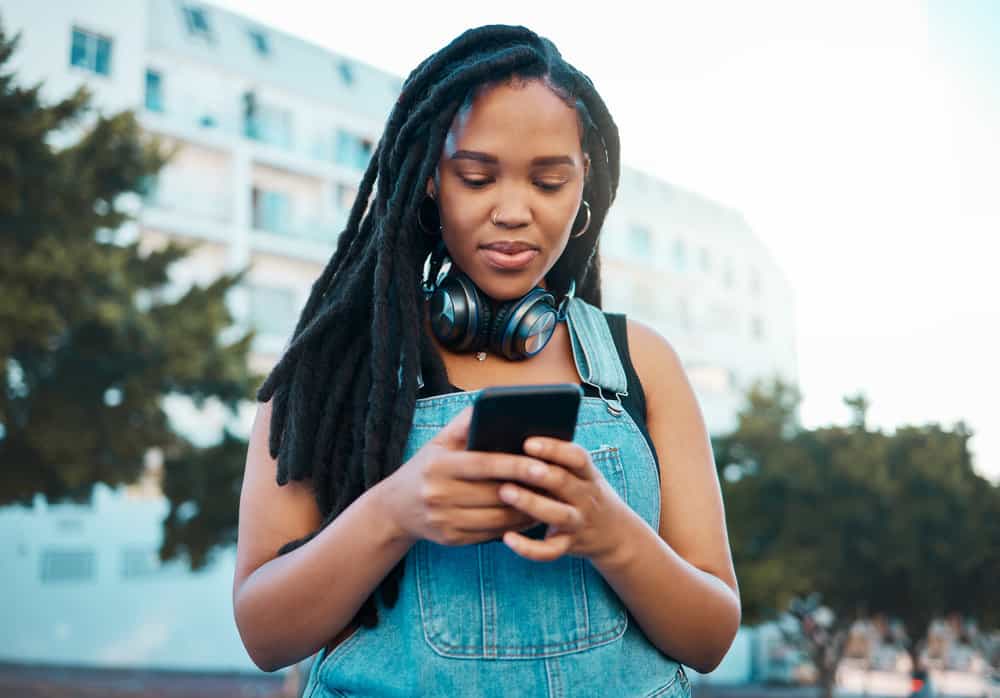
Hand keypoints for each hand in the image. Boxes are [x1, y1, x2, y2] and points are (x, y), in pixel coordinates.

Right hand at [379, 407, 542, 546]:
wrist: (394, 509)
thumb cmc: (426, 468)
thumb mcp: (438, 442)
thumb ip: (465, 423)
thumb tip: (493, 400)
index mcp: (439, 466)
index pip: (484, 464)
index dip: (515, 465)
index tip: (542, 465)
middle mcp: (439, 494)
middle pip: (494, 494)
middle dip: (527, 489)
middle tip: (555, 483)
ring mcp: (444, 520)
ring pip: (497, 519)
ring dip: (526, 511)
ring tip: (547, 499)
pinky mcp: (451, 539)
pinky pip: (491, 534)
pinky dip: (513, 527)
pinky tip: (529, 516)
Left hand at [495, 437, 630, 563]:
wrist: (616, 534)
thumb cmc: (585, 494)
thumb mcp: (583, 475)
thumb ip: (559, 461)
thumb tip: (515, 439)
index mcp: (588, 475)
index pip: (577, 457)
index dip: (554, 449)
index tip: (528, 442)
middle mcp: (586, 497)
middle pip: (565, 482)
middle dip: (541, 473)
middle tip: (515, 464)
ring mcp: (578, 522)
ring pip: (558, 514)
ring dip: (531, 503)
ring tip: (505, 492)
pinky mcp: (568, 545)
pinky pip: (550, 551)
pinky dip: (529, 548)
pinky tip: (507, 538)